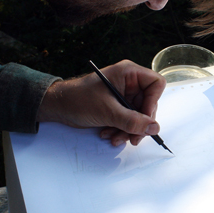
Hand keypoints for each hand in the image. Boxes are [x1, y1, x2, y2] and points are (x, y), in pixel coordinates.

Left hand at [36, 60, 165, 146]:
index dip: (153, 103)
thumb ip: (132, 121)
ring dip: (128, 130)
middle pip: (148, 104)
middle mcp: (129, 82)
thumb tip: (154, 128)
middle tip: (132, 138)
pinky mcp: (116, 107)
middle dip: (139, 123)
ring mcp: (123, 95)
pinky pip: (127, 120)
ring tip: (114, 139)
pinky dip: (120, 130)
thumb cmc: (79, 99)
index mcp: (129, 73)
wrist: (57, 106)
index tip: (145, 120)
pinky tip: (107, 134)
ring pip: (138, 116)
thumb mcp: (107, 111)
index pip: (156, 84)